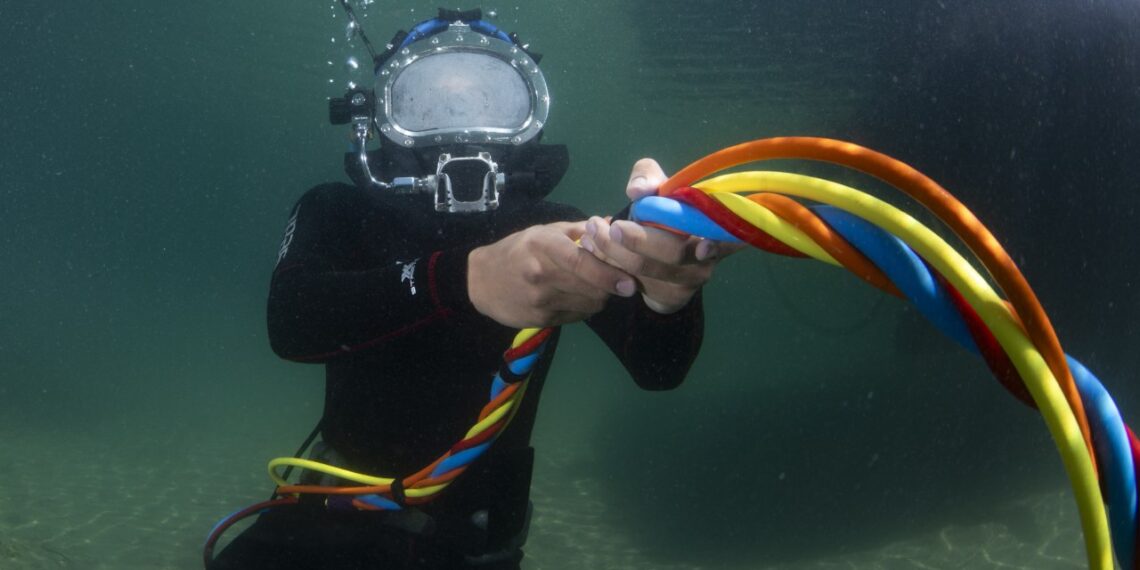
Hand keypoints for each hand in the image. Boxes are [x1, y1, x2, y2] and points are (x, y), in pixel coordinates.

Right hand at [468, 222, 638, 327]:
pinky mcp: (540, 319)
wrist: (481, 281)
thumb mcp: (543, 232)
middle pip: (591, 288)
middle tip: (620, 282)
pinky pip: (576, 316)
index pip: (581, 263)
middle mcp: (541, 273)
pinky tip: (576, 298)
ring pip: (588, 304)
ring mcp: (540, 299)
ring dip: (599, 298)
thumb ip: (579, 230)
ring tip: (596, 287)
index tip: (629, 282)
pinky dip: (584, 308)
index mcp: (543, 246)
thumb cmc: (517, 250)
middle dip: (611, 286)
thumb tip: (613, 226)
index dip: (609, 274)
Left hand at [579, 158, 739, 313]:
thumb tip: (638, 190)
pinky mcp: (671, 296)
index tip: (702, 246)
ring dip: (617, 252)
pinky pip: (638, 282)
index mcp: (717, 224)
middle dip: (641, 241)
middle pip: (677, 252)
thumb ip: (648, 177)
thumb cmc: (662, 210)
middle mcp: (711, 254)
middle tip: (613, 228)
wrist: (652, 252)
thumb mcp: (658, 187)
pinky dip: (612, 265)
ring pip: (652, 269)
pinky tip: (596, 250)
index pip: (732, 235)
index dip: (719, 242)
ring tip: (594, 233)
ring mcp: (692, 279)